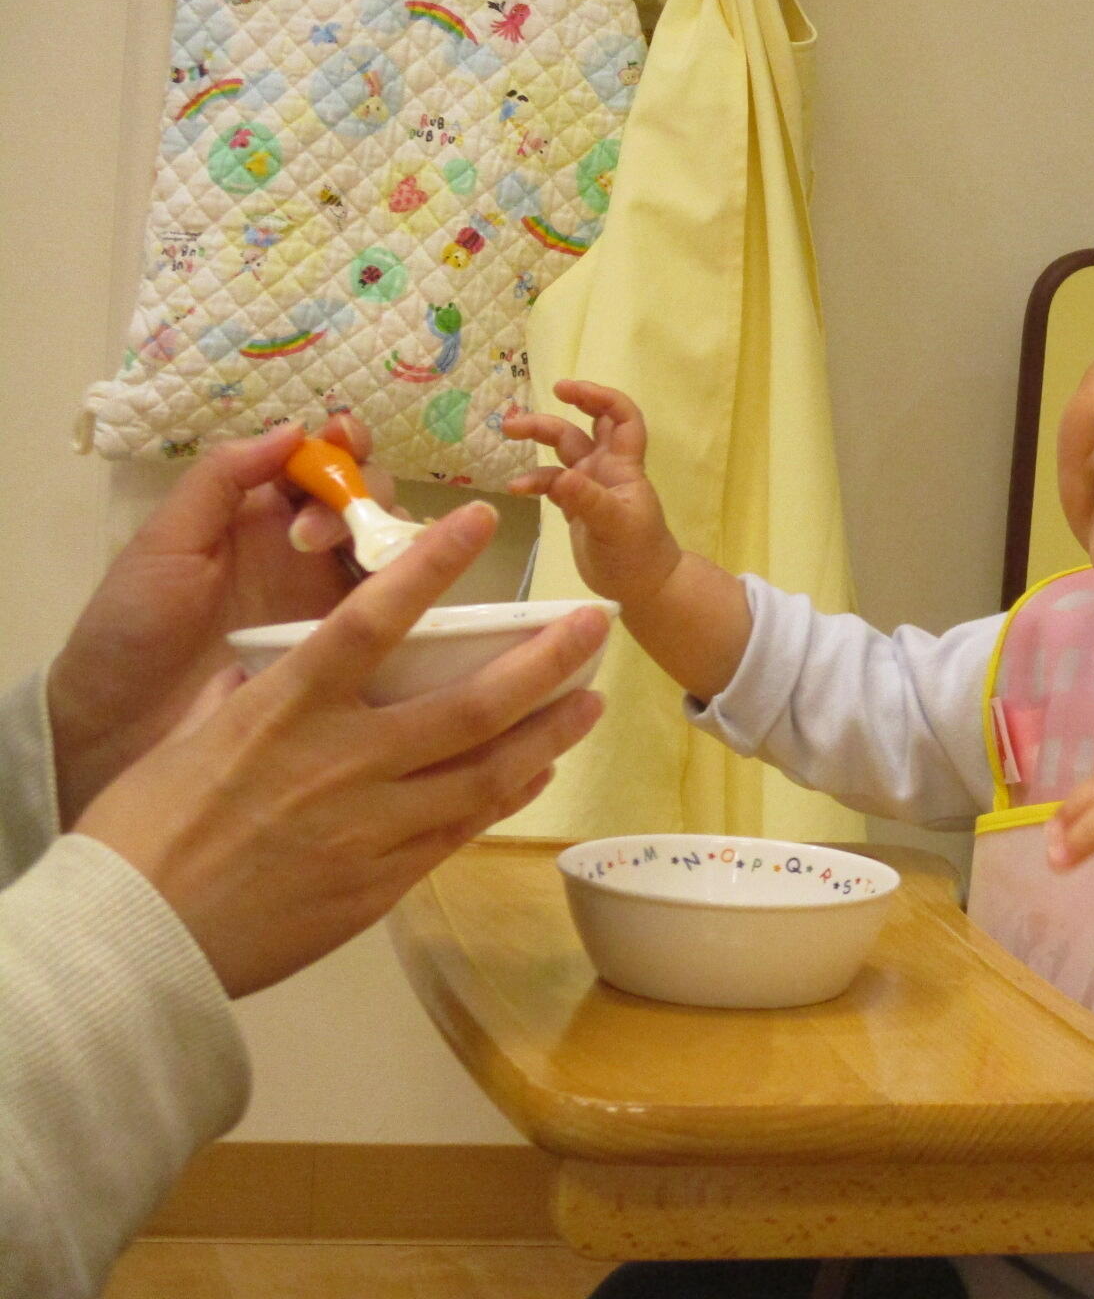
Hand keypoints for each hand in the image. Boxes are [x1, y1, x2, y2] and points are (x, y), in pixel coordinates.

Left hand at [47, 418, 398, 827]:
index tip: (340, 441)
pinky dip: (415, 589)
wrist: (118, 729)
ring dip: (384, 536)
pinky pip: (400, 607)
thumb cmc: (131, 632)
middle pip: (366, 497)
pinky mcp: (351, 647)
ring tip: (343, 563)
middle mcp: (303, 549)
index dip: (341, 443)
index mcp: (256, 513)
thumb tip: (295, 429)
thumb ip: (221, 481)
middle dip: (356, 495)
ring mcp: (330, 598)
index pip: (317, 461)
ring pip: (391, 544)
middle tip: (309, 536)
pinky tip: (402, 592)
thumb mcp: (164, 545)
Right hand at [74, 502, 606, 998]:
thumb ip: (247, 697)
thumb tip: (267, 670)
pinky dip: (506, 795)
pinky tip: (536, 770)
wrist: (133, 941)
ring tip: (589, 702)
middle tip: (592, 627)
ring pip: (488, 770)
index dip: (433, 564)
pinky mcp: (383, 882)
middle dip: (545, 660)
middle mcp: (345, 760)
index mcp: (289, 707)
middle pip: (472, 702)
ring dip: (549, 732)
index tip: (479, 520)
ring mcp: (373, 825)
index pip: (373, 617)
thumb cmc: (143, 833)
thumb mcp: (190, 739)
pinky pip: (462, 829)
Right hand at [503, 380, 680, 609]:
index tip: (565, 390)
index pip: (620, 416)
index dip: (598, 396)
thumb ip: (588, 501)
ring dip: (538, 440)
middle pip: (581, 427)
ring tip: (508, 435)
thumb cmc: (638, 553)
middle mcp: (606, 468)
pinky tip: (516, 488)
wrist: (642, 588)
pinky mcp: (575, 506)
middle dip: (552, 416)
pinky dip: (533, 481)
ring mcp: (589, 486)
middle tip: (515, 419)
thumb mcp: (615, 525)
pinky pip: (551, 483)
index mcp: (623, 465)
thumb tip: (560, 479)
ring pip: (562, 452)